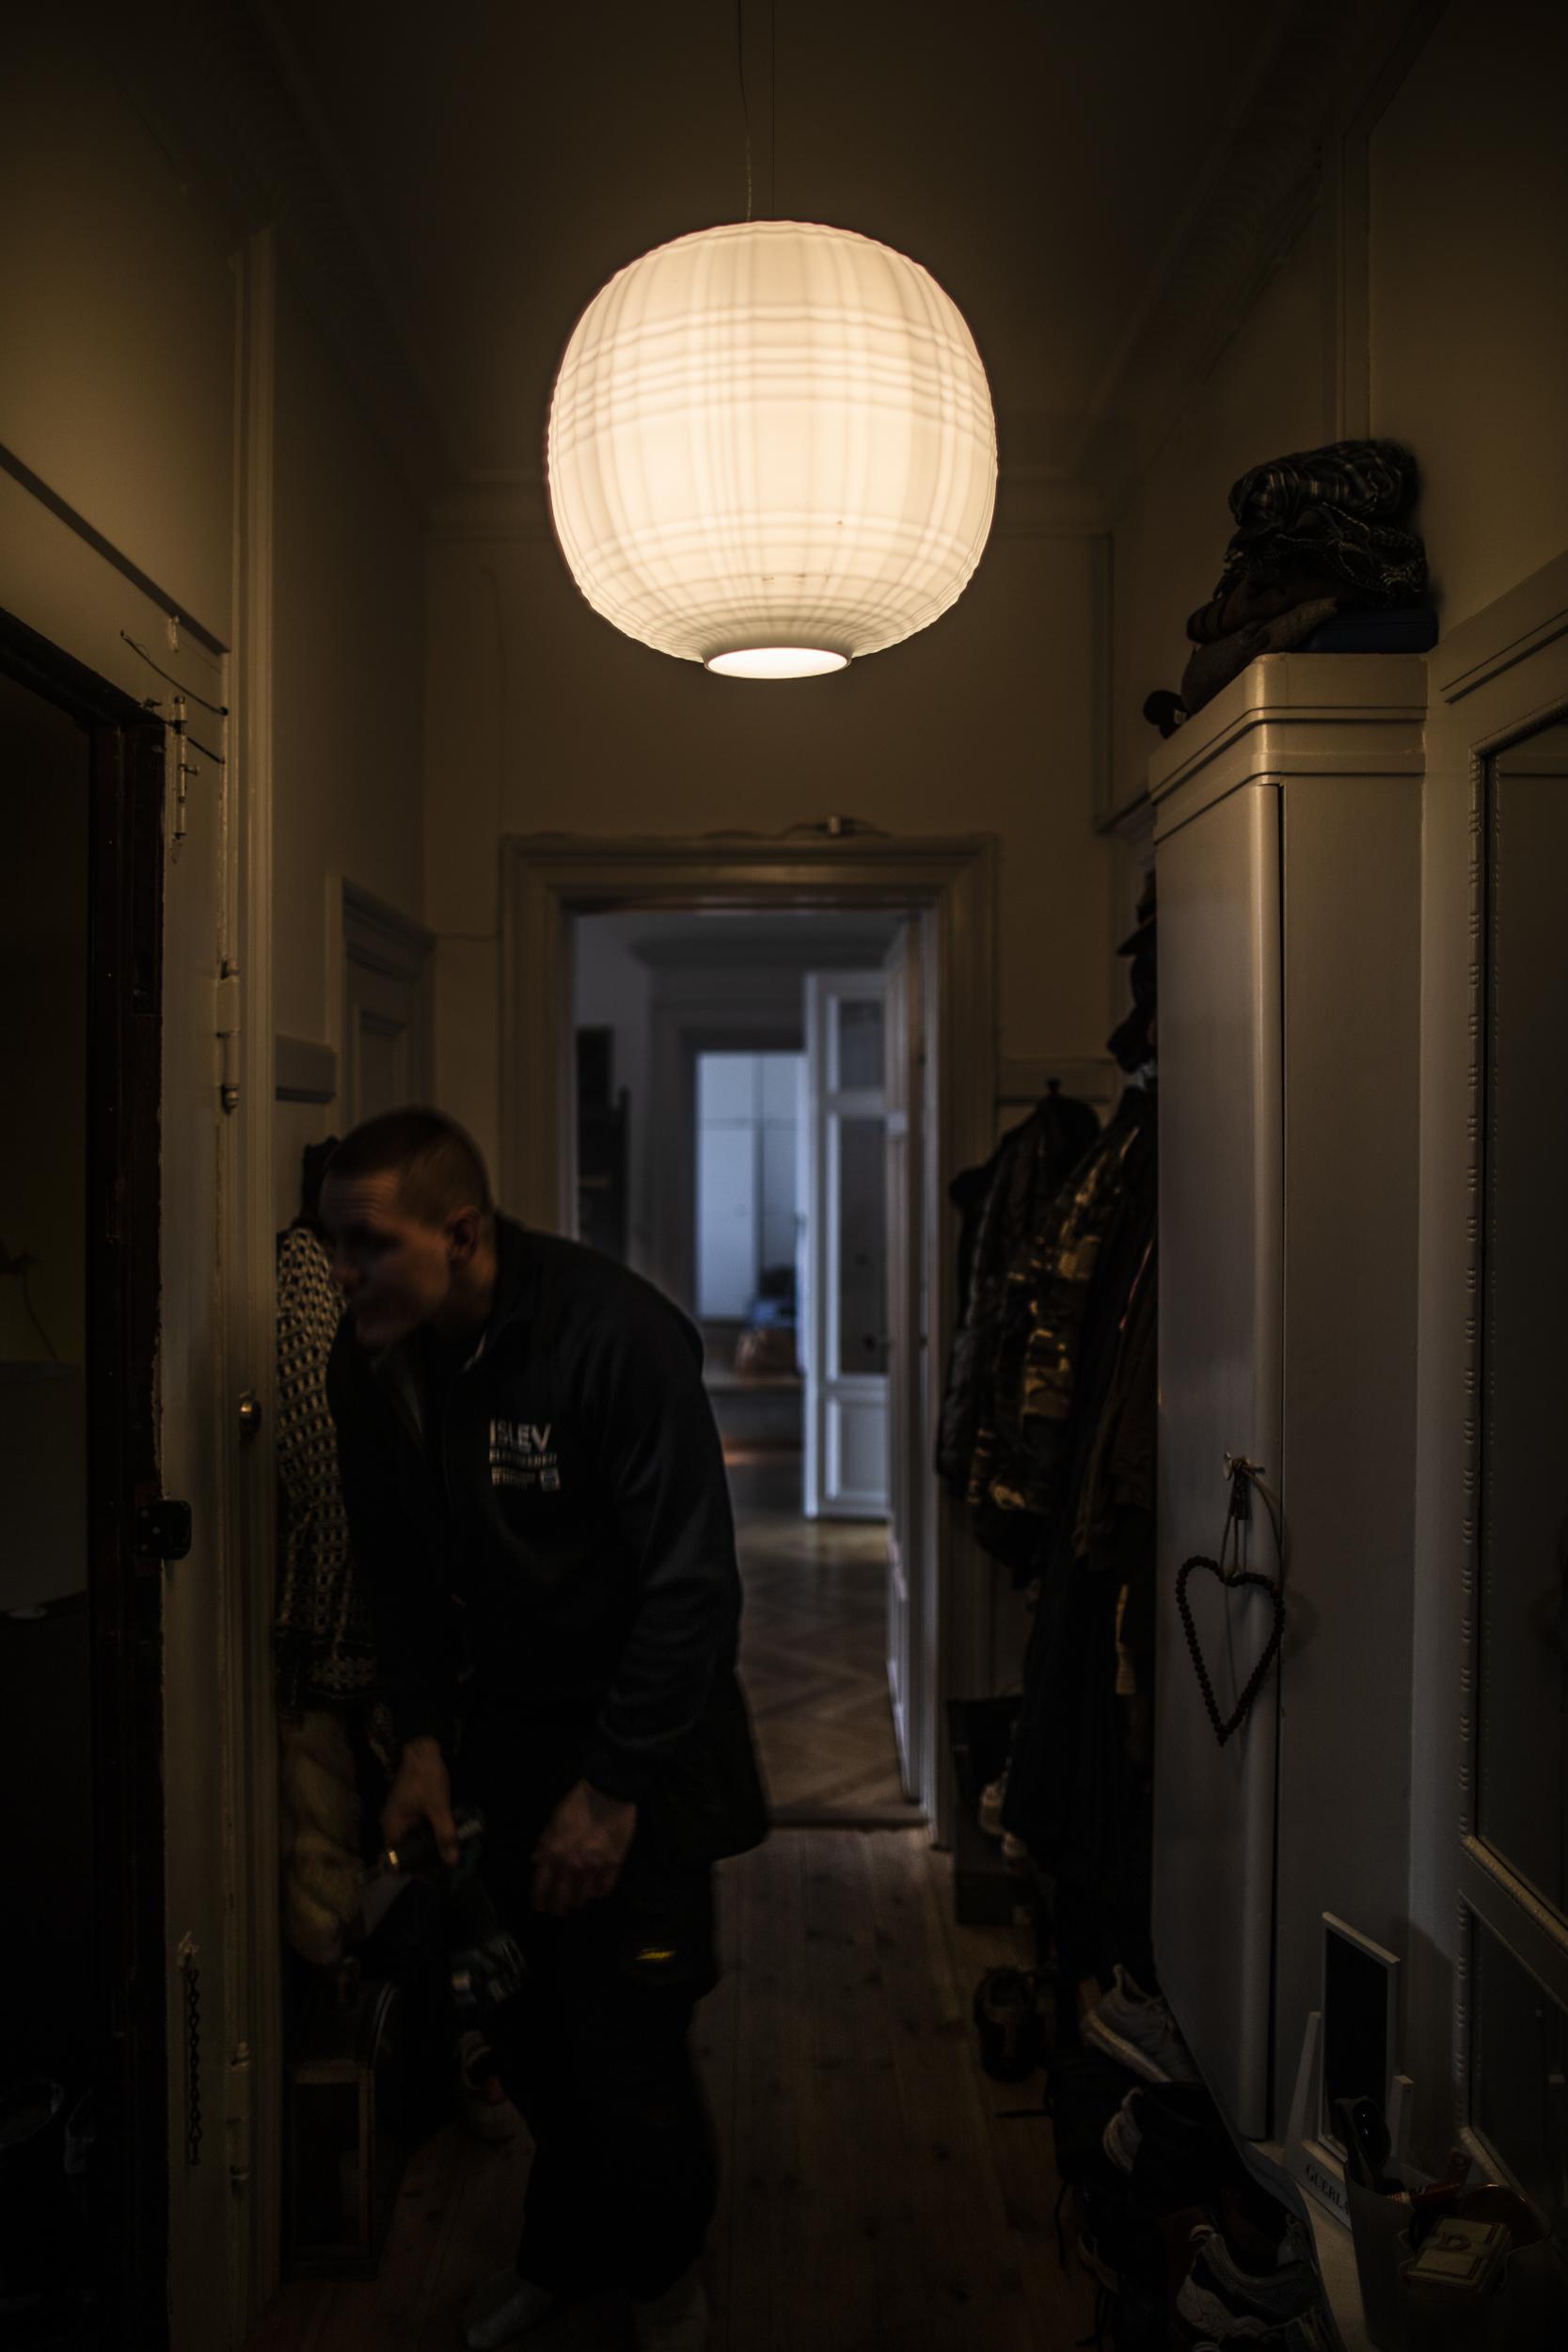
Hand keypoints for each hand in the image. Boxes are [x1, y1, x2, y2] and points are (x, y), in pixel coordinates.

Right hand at [380, 1736, 460, 1866]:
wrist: (422, 1747)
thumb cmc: (426, 1777)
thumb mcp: (439, 1807)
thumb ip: (444, 1835)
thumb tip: (451, 1862)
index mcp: (392, 1826)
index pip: (395, 1860)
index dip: (412, 1870)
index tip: (432, 1875)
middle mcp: (390, 1823)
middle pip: (404, 1851)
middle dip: (423, 1859)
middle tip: (444, 1865)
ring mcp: (398, 1815)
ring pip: (411, 1839)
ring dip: (426, 1846)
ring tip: (446, 1852)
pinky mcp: (407, 1808)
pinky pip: (415, 1828)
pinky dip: (427, 1833)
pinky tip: (442, 1834)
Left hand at [531, 1780, 636, 1914]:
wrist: (608, 1792)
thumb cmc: (577, 1804)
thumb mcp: (554, 1821)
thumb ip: (545, 1844)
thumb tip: (537, 1862)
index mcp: (553, 1852)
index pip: (541, 1887)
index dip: (539, 1900)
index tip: (540, 1906)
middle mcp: (571, 1865)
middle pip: (562, 1898)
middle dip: (558, 1908)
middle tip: (559, 1910)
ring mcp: (594, 1867)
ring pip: (583, 1897)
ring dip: (578, 1901)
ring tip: (577, 1900)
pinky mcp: (613, 1865)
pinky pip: (604, 1889)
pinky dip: (598, 1892)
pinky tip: (595, 1890)